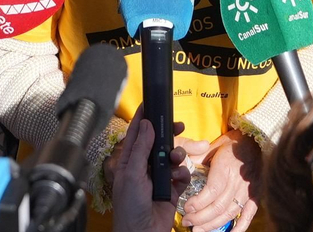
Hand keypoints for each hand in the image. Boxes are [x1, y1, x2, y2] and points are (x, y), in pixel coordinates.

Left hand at [107, 108, 190, 231]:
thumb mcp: (132, 173)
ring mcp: (159, 178)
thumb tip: (147, 125)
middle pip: (159, 143)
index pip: (137, 135)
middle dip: (169, 136)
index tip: (149, 104)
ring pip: (173, 157)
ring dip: (177, 156)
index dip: (143, 119)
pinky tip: (178, 179)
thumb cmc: (130, 206)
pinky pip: (182, 174)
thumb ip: (140, 148)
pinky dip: (182, 174)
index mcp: (130, 161)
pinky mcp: (172, 189)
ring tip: (175, 161)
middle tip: (178, 126)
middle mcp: (145, 167)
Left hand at [178, 131, 260, 230]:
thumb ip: (198, 157)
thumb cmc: (233, 143)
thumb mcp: (213, 145)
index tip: (186, 208)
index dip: (198, 203)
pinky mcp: (256, 196)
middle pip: (218, 206)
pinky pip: (248, 215)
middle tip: (186, 221)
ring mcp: (248, 190)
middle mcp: (237, 181)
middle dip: (200, 218)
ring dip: (212, 225)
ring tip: (198, 230)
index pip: (211, 191)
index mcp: (225, 167)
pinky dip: (240, 227)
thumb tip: (182, 166)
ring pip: (229, 213)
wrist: (257, 140)